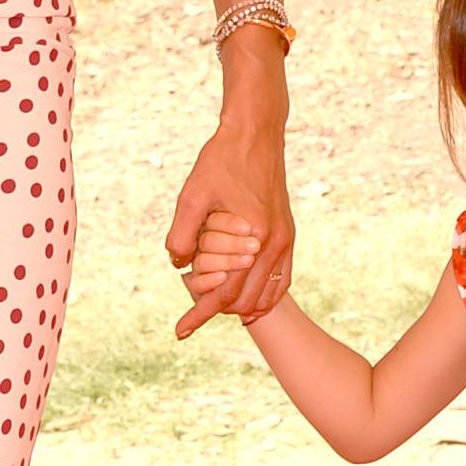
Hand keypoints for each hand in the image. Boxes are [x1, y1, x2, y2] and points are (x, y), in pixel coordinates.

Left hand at [168, 122, 291, 340]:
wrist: (255, 134)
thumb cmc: (221, 161)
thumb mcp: (192, 195)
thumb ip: (183, 235)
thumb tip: (178, 267)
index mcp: (253, 236)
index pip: (223, 292)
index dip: (199, 314)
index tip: (180, 331)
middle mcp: (275, 243)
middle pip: (244, 300)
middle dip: (216, 308)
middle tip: (191, 304)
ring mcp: (285, 240)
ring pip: (265, 296)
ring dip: (240, 306)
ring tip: (213, 306)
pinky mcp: (287, 235)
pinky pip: (281, 280)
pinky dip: (264, 297)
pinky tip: (248, 303)